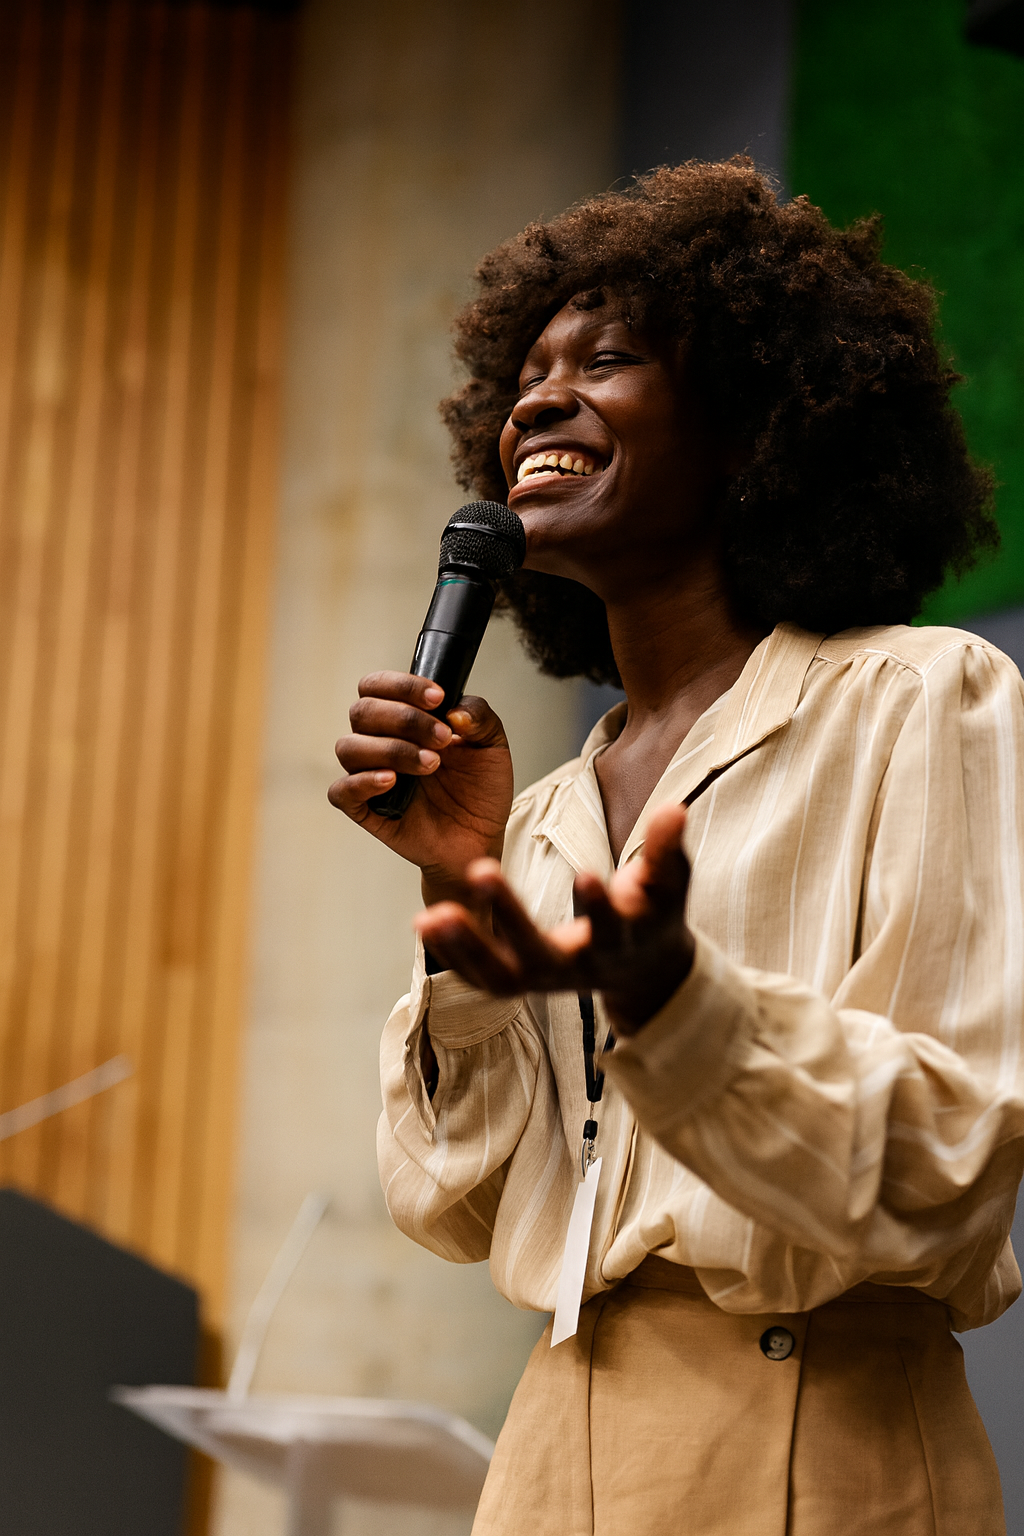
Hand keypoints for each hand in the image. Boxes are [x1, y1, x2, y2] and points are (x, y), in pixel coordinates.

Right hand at [329, 673, 513, 902]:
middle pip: (363, 712)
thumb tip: (454, 709)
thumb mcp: (492, 746)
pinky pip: (341, 791)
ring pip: (349, 747)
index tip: (437, 698)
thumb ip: (479, 717)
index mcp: (402, 718)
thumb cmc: (480, 788)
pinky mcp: (365, 809)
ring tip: (430, 764)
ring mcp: (369, 774)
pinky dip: (362, 782)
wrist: (481, 836)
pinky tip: (392, 781)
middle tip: (442, 740)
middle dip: (405, 719)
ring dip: (391, 750)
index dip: (402, 686)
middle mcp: (379, 741)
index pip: (377, 686)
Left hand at [414, 803, 695, 1032]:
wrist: (642, 971)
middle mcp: (579, 968)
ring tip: (431, 913)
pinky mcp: (523, 983)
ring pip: (502, 976)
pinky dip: (454, 956)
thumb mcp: (668, 883)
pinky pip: (482, 978)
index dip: (601, 905)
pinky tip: (426, 923)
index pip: (611, 927)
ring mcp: (547, 982)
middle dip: (512, 917)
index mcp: (620, 941)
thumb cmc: (652, 914)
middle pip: (542, 955)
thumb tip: (674, 808)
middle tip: (482, 871)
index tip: (587, 874)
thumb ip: (666, 850)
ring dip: (466, 946)